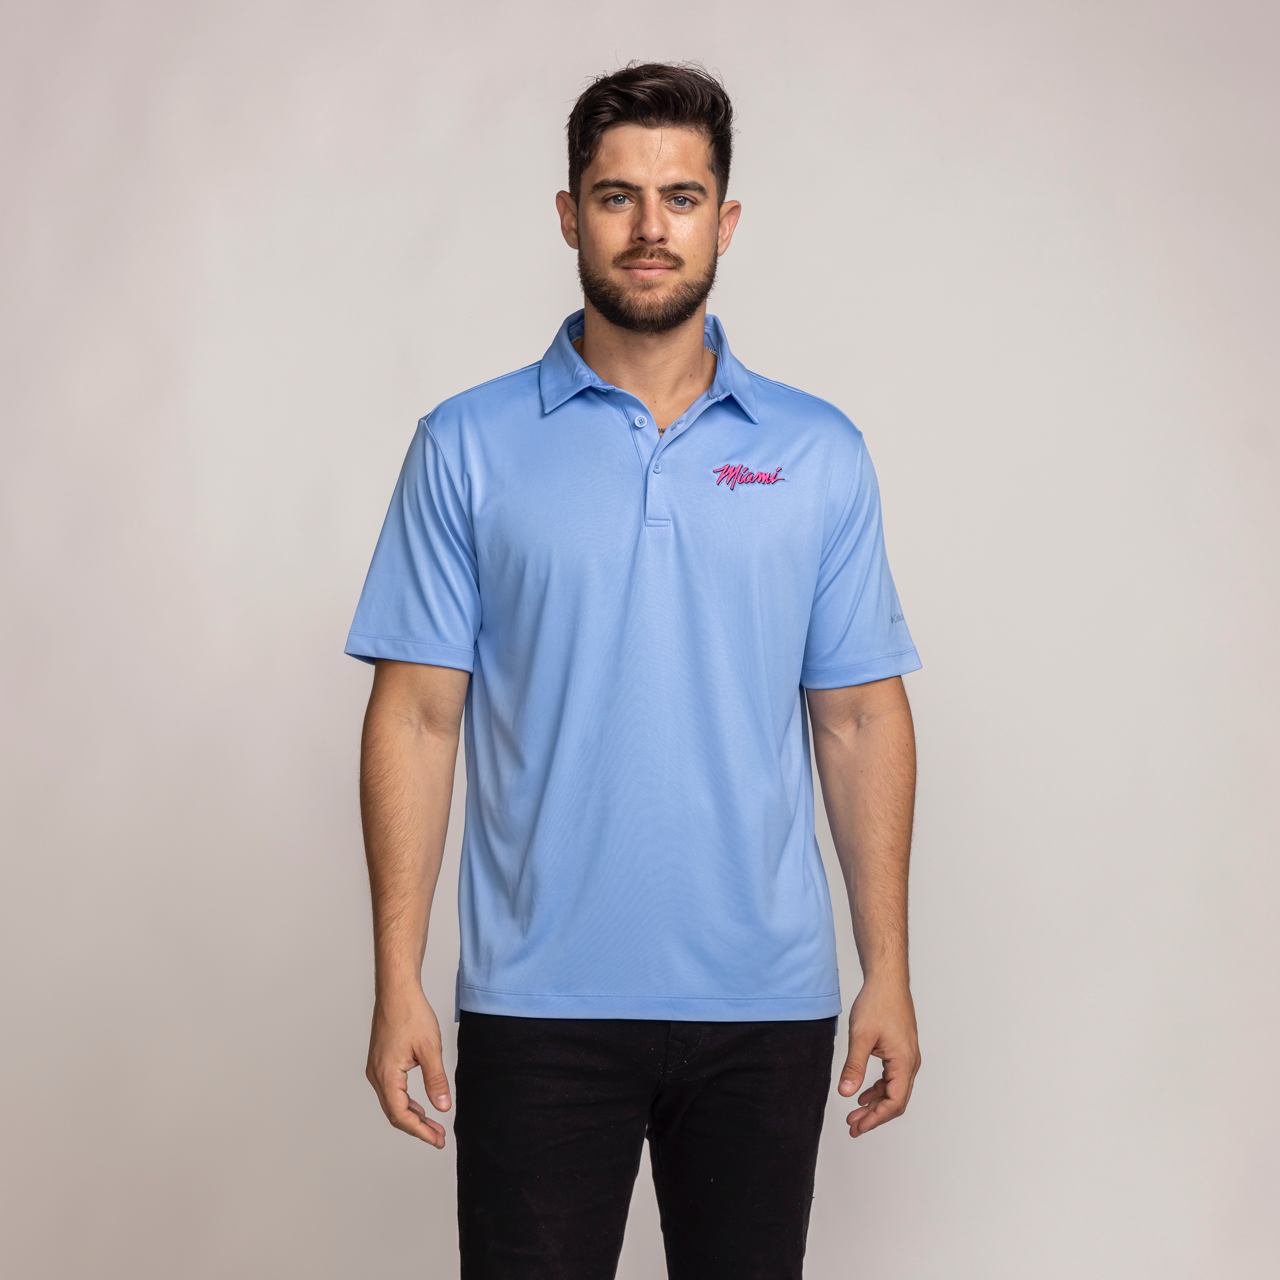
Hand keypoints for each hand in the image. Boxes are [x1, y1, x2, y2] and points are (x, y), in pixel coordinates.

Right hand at [366, 987, 451, 1147]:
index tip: (437, 1140)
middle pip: (394, 1113)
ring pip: (392, 1103)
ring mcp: (376, 1069)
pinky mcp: (380, 1063)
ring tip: (433, 1126)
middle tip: (439, 1137)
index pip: (400, 1115)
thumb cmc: (411, 1013)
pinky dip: (406, 1102)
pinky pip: (392, 1091)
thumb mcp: (430, 1049)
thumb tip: (443, 1107)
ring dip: (412, 1116)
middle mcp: (376, 1075)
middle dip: (417, 1128)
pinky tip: (421, 1106)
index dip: (420, 1131)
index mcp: (386, 1074)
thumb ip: (436, 1081)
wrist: (397, 991)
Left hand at [837, 976, 920, 1137]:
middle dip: (874, 1116)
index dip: (876, 1118)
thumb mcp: (860, 1036)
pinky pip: (892, 1078)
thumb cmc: (877, 1003)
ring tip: (854, 1114)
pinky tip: (862, 1094)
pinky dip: (878, 1089)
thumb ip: (854, 1066)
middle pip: (896, 1100)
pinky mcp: (900, 1051)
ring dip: (875, 1103)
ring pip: (894, 1090)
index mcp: (904, 1061)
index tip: (858, 1126)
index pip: (894, 1101)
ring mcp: (907, 1057)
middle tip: (853, 1126)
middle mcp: (910, 1062)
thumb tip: (846, 1092)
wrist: (887, 981)